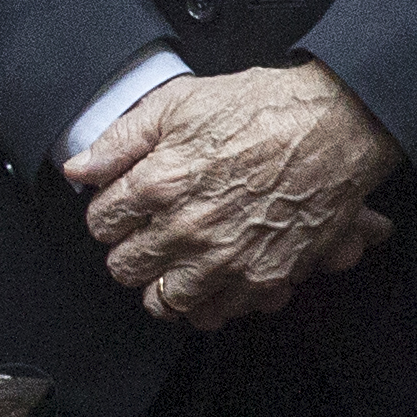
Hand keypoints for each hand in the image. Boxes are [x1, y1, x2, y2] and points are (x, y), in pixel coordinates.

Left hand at [66, 61, 400, 327]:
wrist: (338, 125)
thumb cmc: (263, 108)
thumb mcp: (178, 103)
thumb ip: (120, 140)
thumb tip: (78, 169)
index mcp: (159, 185)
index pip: (100, 223)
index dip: (108, 214)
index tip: (124, 208)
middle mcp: (187, 230)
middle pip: (125, 268)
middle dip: (131, 250)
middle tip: (148, 235)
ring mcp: (226, 259)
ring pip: (164, 302)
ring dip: (164, 285)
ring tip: (175, 264)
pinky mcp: (264, 277)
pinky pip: (217, 313)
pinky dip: (209, 304)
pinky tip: (211, 280)